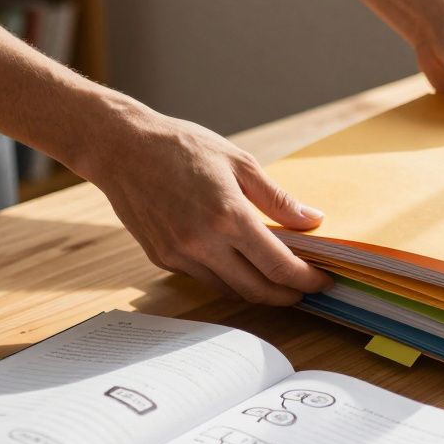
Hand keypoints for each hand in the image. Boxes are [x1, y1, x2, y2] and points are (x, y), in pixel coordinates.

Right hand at [73, 106, 332, 304]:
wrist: (120, 148)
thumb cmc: (181, 147)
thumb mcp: (239, 162)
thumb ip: (277, 199)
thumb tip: (313, 221)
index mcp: (229, 216)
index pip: (279, 266)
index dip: (306, 280)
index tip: (323, 281)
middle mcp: (203, 243)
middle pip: (258, 290)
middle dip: (288, 296)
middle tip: (306, 290)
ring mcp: (180, 255)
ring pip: (231, 290)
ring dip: (259, 291)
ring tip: (279, 280)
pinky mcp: (163, 259)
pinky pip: (205, 279)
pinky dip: (229, 278)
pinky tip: (241, 265)